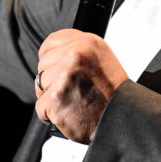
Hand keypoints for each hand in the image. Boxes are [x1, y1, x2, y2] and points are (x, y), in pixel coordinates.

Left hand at [34, 29, 127, 143]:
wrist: (120, 119)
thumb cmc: (112, 94)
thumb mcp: (101, 59)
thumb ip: (78, 51)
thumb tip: (53, 53)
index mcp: (87, 43)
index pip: (51, 42)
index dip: (50, 57)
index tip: (54, 67)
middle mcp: (75, 55)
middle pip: (43, 64)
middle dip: (51, 79)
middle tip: (71, 90)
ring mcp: (64, 76)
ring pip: (40, 84)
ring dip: (51, 96)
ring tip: (71, 101)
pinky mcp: (55, 97)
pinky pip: (40, 106)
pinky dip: (50, 114)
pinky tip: (67, 113)